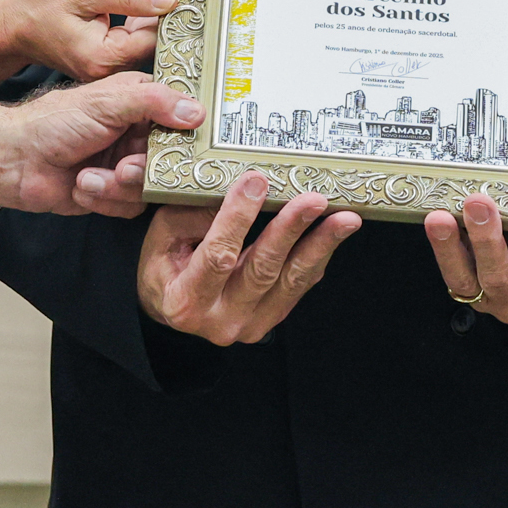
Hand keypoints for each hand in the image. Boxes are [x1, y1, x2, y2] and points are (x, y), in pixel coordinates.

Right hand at [0, 0, 170, 85]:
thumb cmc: (38, 7)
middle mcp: (107, 70)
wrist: (8, 27)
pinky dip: (137, 10)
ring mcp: (105, 68)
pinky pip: (128, 34)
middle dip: (163, 6)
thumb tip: (168, 0)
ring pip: (141, 35)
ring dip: (151, 5)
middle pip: (150, 39)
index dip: (169, 13)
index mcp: (103, 57)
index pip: (153, 38)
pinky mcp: (102, 59)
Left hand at [0, 72, 199, 218]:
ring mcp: (126, 164)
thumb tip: (197, 111)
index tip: (185, 146)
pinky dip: (104, 200)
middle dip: (144, 169)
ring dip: (117, 186)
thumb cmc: (52, 122)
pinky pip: (130, 207)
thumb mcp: (106, 102)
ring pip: (150, 188)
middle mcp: (137, 133)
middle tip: (124, 168)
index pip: (181, 116)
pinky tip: (81, 185)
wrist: (14, 160)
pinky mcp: (113, 193)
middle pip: (170, 160)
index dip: (185, 133)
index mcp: (139, 102)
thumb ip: (153, 102)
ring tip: (89, 176)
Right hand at [138, 172, 359, 343]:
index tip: (256, 182)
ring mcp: (250, 325)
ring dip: (320, 246)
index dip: (238, 218)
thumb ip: (191, 216)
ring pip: (290, 281)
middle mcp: (220, 320)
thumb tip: (236, 195)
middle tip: (314, 200)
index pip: (217, 256)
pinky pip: (299, 287)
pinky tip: (333, 234)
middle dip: (291, 230)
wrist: (174, 310)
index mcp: (185, 301)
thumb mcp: (162, 238)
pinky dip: (317, 258)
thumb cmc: (166, 268)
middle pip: (262, 270)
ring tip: (345, 219)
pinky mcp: (271, 321)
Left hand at [423, 184, 507, 325]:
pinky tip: (433, 217)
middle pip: (501, 276)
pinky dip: (440, 246)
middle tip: (480, 202)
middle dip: (489, 240)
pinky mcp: (464, 286)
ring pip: (467, 278)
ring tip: (442, 215)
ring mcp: (488, 298)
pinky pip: (449, 270)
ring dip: (452, 246)